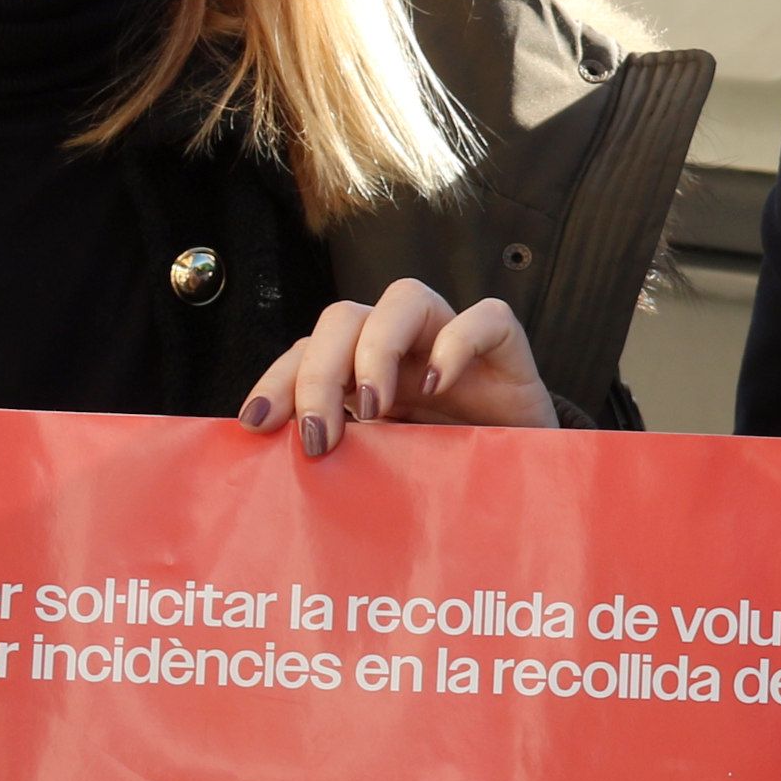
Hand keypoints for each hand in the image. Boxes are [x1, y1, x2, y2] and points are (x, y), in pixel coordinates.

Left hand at [238, 278, 555, 453]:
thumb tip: (281, 479)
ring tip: (374, 408)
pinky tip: (438, 386)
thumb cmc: (449, 476)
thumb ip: (345, 461)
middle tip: (317, 436)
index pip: (308, 352)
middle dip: (319, 371)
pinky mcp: (506, 347)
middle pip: (344, 318)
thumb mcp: (385, 471)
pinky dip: (457, 343)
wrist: (524, 482)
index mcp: (364, 373)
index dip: (278, 379)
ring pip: (405, 298)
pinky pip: (485, 317)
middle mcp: (403, 347)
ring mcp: (452, 340)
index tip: (256, 422)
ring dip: (376, 348)